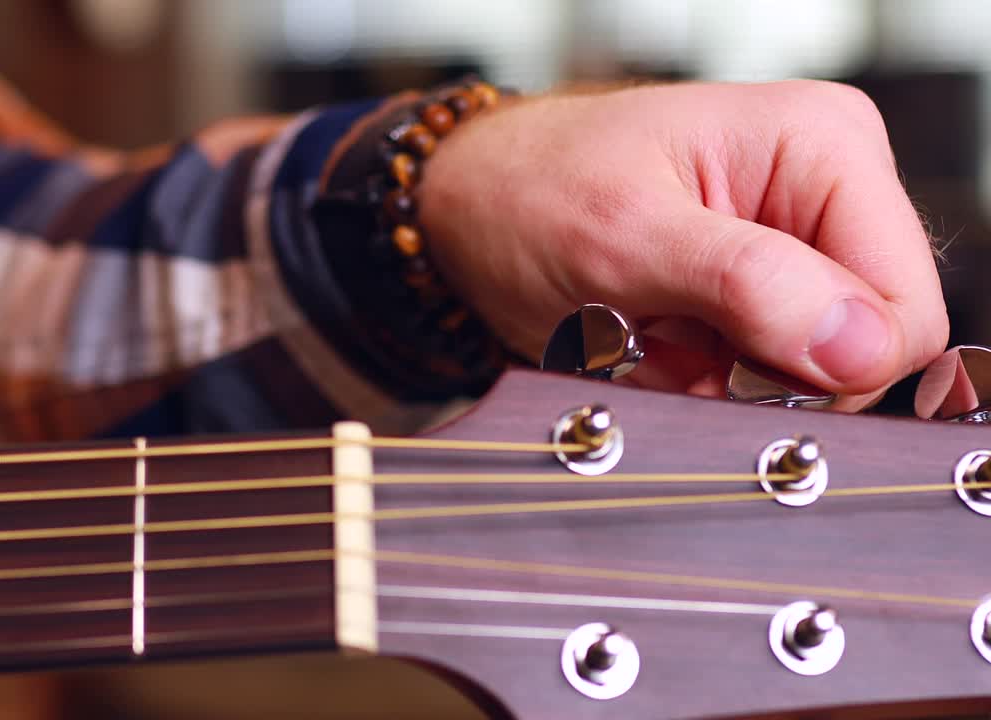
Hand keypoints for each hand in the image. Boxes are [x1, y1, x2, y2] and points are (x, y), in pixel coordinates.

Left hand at [418, 80, 948, 409]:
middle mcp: (823, 196)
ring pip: (809, 376)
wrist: (468, 209)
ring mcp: (790, 250)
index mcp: (822, 148)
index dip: (831, 365)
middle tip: (674, 349)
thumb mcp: (624, 236)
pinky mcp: (754, 295)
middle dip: (765, 375)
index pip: (904, 305)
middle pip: (864, 348)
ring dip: (722, 383)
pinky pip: (759, 380)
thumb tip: (859, 341)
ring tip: (650, 337)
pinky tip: (650, 346)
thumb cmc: (527, 190)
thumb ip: (746, 284)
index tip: (733, 368)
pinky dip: (700, 385)